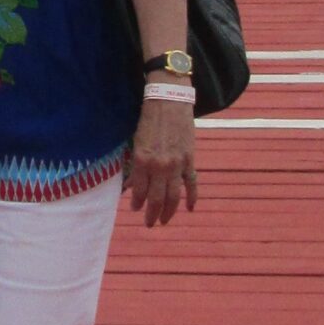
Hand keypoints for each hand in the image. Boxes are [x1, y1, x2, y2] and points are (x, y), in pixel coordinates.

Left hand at [123, 96, 197, 226]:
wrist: (169, 100)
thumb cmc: (149, 119)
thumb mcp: (137, 141)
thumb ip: (136, 165)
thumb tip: (131, 185)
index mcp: (142, 159)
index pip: (139, 191)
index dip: (137, 203)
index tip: (135, 209)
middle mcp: (159, 165)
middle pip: (156, 199)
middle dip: (151, 214)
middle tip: (149, 223)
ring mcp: (176, 164)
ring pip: (173, 196)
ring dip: (168, 212)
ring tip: (163, 221)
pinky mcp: (189, 160)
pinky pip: (191, 184)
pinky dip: (192, 197)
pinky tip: (190, 209)